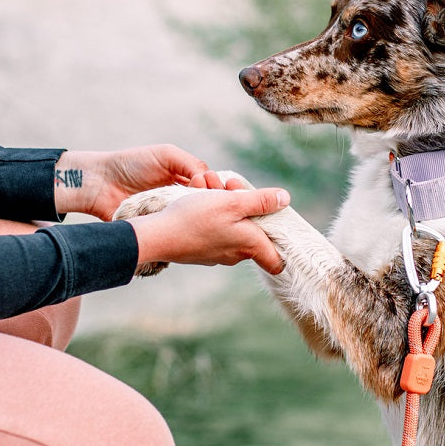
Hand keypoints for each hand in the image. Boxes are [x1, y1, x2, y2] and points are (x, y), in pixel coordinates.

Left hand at [54, 145, 221, 219]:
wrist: (101, 184)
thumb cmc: (132, 164)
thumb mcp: (166, 155)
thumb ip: (190, 164)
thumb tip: (211, 181)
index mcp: (186, 180)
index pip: (213, 187)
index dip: (219, 188)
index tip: (215, 186)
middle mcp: (183, 199)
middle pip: (209, 206)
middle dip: (214, 202)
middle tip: (208, 197)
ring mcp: (172, 216)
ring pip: (197, 221)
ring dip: (202, 217)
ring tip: (200, 210)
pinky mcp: (162, 231)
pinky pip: (179, 234)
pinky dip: (187, 231)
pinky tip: (192, 226)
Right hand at [127, 187, 288, 274]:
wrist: (159, 235)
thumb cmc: (197, 218)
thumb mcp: (233, 202)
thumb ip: (261, 201)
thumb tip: (285, 199)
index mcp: (251, 246)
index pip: (277, 261)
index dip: (281, 243)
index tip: (276, 224)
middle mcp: (237, 256)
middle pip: (253, 231)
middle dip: (246, 206)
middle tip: (228, 185)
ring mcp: (219, 256)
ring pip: (233, 228)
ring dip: (226, 205)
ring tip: (208, 186)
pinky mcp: (203, 252)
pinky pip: (216, 232)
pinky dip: (212, 216)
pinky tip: (199, 199)